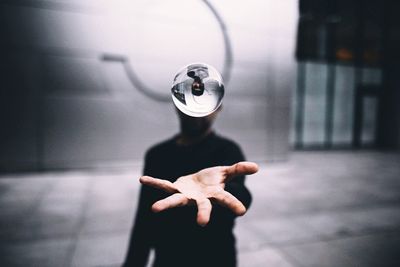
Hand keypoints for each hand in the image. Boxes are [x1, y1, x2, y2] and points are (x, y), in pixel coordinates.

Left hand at [139, 161, 257, 225]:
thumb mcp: (226, 172)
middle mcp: (199, 199)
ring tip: (154, 210)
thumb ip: (239, 169)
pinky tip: (143, 179)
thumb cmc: (213, 180)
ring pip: (176, 201)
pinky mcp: (175, 188)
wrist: (198, 182)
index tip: (242, 211)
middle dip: (203, 214)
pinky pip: (163, 185)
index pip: (226, 200)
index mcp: (214, 195)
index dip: (233, 204)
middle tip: (203, 223)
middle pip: (202, 207)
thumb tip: (257, 167)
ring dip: (166, 205)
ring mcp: (185, 195)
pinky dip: (154, 182)